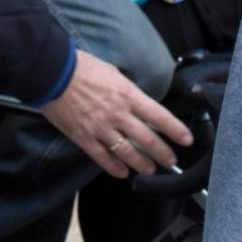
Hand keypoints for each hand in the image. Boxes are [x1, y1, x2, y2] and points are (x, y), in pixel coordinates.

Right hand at [40, 50, 192, 178]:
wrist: (54, 74)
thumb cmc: (83, 68)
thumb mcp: (114, 73)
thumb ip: (127, 92)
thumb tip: (138, 103)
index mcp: (128, 95)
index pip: (159, 116)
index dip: (176, 129)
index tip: (187, 138)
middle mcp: (118, 114)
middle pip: (147, 139)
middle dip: (163, 153)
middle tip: (171, 160)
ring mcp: (101, 128)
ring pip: (128, 153)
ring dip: (143, 164)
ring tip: (151, 170)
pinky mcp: (85, 138)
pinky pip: (103, 158)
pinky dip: (115, 168)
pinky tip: (123, 173)